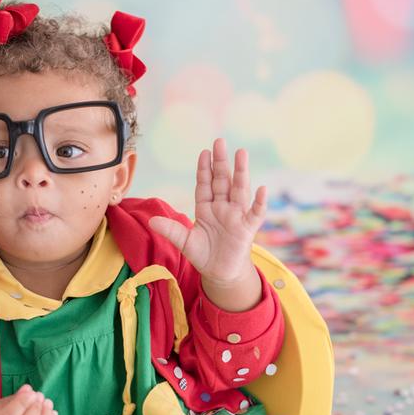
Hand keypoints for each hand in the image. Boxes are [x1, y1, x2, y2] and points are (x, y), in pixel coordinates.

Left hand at [148, 138, 266, 285]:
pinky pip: (255, 213)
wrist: (220, 273)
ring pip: (239, 190)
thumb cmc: (203, 254)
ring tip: (241, 153)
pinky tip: (262, 189)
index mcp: (206, 208)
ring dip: (241, 172)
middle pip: (222, 181)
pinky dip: (260, 202)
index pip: (205, 184)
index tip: (204, 152)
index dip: (204, 169)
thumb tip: (151, 221)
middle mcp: (222, 208)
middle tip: (220, 141)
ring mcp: (236, 216)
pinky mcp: (247, 229)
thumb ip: (171, 230)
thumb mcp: (184, 242)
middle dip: (221, 162)